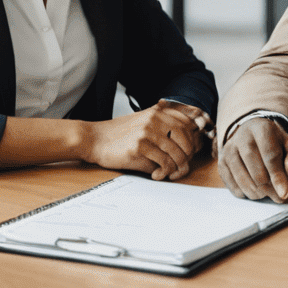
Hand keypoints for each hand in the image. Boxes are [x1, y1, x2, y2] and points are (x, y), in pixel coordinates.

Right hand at [81, 100, 208, 180]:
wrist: (95, 140)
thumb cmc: (120, 135)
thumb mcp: (143, 123)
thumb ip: (162, 128)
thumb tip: (185, 148)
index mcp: (158, 112)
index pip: (187, 124)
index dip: (193, 140)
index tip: (191, 153)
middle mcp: (155, 119)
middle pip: (185, 139)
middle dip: (187, 156)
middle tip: (182, 167)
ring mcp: (147, 131)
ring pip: (176, 152)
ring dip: (177, 167)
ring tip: (171, 174)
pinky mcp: (139, 146)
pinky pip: (163, 162)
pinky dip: (164, 171)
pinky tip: (157, 175)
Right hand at [220, 116, 287, 201]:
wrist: (254, 135)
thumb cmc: (276, 142)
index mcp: (262, 128)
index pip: (270, 155)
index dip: (278, 176)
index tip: (285, 194)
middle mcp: (242, 136)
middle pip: (256, 171)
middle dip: (269, 187)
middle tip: (279, 195)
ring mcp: (229, 150)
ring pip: (243, 181)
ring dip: (258, 193)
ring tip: (268, 192)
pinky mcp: (221, 163)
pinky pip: (233, 187)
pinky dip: (246, 193)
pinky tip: (255, 189)